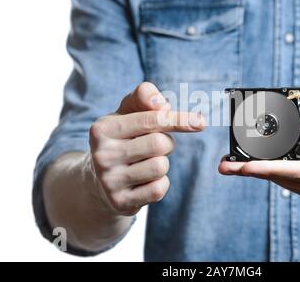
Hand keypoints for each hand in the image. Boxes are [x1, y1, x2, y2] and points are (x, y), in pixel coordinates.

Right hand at [88, 82, 204, 215]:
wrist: (98, 180)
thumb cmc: (122, 138)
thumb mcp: (127, 113)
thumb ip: (143, 98)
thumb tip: (162, 103)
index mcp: (103, 129)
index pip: (151, 119)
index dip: (179, 119)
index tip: (201, 122)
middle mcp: (102, 155)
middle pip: (159, 144)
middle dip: (167, 143)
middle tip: (156, 146)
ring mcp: (109, 181)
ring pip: (160, 167)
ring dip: (162, 163)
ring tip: (146, 162)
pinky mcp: (120, 202)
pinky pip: (158, 189)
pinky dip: (159, 183)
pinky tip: (144, 180)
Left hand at [219, 89, 299, 204]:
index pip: (297, 171)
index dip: (268, 168)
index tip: (244, 165)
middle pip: (281, 179)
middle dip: (251, 171)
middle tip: (224, 165)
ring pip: (281, 183)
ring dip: (256, 173)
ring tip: (230, 164)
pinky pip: (287, 183)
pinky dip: (268, 173)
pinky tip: (250, 165)